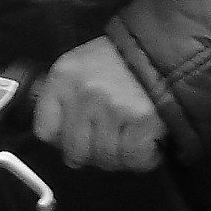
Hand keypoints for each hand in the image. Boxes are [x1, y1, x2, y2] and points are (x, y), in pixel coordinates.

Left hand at [33, 37, 166, 172]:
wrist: (165, 50)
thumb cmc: (123, 62)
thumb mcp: (82, 68)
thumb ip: (64, 100)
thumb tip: (60, 143)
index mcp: (63, 77)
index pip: (45, 132)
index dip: (63, 141)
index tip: (79, 138)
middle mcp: (84, 92)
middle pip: (75, 152)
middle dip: (94, 154)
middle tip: (111, 141)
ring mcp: (112, 107)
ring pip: (106, 159)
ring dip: (121, 156)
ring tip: (132, 137)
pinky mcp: (141, 119)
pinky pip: (134, 159)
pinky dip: (144, 158)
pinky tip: (148, 141)